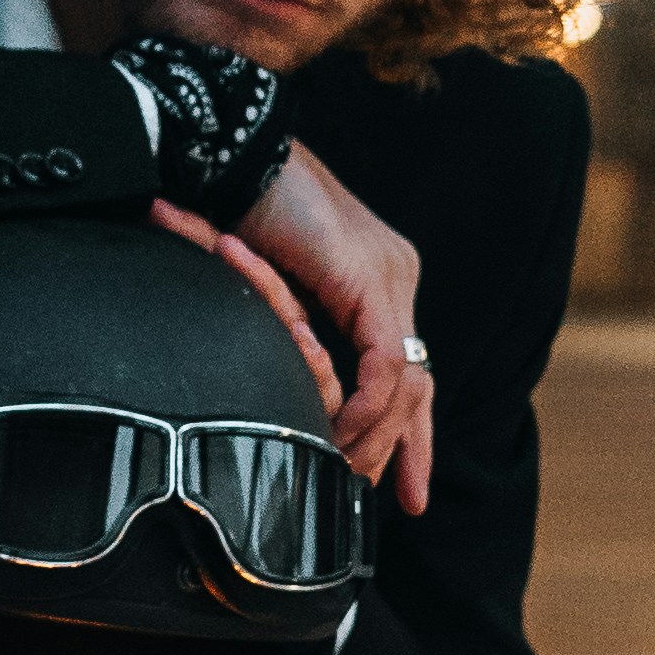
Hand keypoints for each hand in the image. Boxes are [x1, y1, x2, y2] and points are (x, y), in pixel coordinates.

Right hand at [160, 140, 430, 510]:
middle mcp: (396, 276)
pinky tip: (340, 433)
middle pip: (420, 381)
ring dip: (379, 435)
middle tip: (400, 499)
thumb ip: (293, 327)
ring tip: (349, 473)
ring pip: (407, 382)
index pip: (406, 365)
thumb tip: (286, 376)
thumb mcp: (273, 287)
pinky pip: (383, 366)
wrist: (234, 155)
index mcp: (378, 277)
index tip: (402, 483)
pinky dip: (364, 407)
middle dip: (412, 446)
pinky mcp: (369, 283)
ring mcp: (389, 278)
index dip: (409, 427)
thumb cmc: (238, 210)